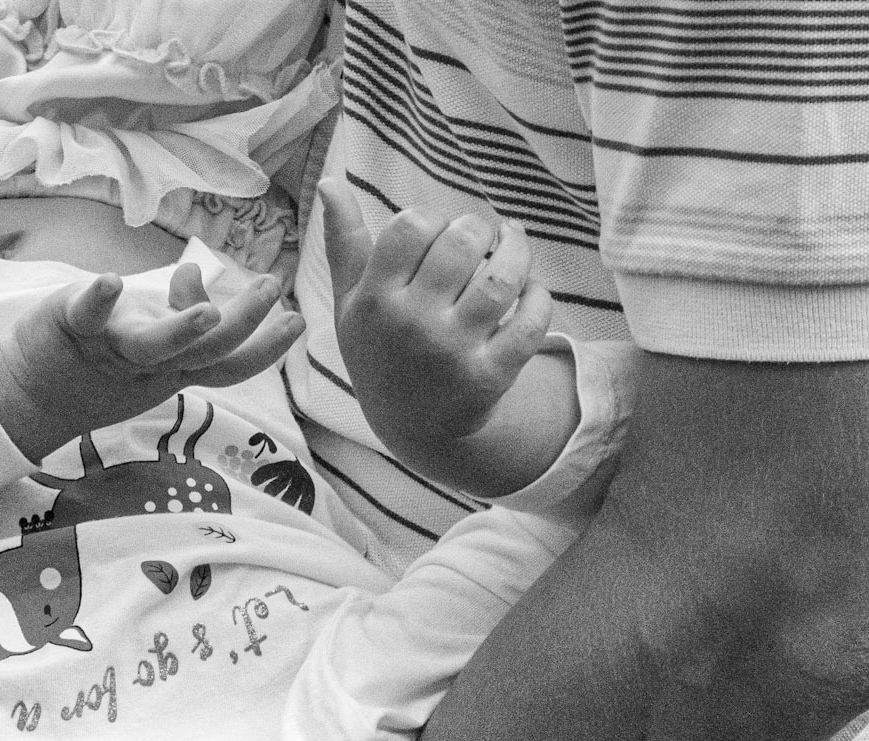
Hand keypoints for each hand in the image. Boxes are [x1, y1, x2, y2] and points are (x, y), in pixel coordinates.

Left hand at [0, 259, 299, 466]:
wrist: (29, 392)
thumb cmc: (96, 360)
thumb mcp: (147, 335)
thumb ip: (177, 309)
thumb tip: (199, 275)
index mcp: (172, 369)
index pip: (227, 365)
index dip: (265, 350)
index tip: (298, 321)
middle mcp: (149, 365)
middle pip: (203, 355)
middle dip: (241, 326)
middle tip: (272, 292)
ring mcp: (112, 349)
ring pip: (155, 347)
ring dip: (183, 329)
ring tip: (209, 312)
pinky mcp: (72, 327)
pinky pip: (88, 315)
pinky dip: (98, 300)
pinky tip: (110, 282)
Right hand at [321, 185, 554, 480]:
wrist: (413, 430)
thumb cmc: (382, 352)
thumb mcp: (351, 304)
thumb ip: (344, 245)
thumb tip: (329, 182)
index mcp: (376, 301)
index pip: (412, 225)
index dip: (432, 219)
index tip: (436, 236)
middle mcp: (413, 326)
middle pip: (462, 242)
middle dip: (477, 229)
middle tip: (479, 239)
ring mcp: (453, 354)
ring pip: (502, 277)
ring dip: (517, 249)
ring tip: (513, 244)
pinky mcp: (490, 378)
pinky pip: (531, 322)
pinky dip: (538, 297)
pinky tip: (528, 290)